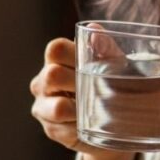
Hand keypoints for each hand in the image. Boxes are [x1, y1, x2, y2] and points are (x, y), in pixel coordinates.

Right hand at [29, 37, 135, 159]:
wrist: (117, 125)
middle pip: (52, 76)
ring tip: (95, 111)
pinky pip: (64, 129)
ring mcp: (43, 106)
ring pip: (56, 107)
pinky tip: (90, 126)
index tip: (91, 64)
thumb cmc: (113, 87)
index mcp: (57, 60)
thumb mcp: (115, 67)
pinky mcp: (50, 129)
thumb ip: (106, 48)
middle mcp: (43, 81)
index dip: (71, 54)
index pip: (54, 49)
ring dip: (81, 111)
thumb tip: (95, 31)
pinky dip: (81, 128)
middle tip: (99, 90)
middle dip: (78, 83)